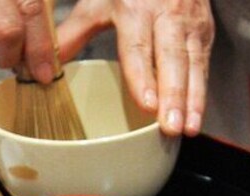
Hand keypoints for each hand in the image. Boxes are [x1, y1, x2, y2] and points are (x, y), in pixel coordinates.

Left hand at [58, 0, 213, 135]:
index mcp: (136, 7)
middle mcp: (167, 14)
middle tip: (171, 127)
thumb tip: (45, 66)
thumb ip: (76, 32)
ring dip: (193, 99)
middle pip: (172, 59)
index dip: (144, 77)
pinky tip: (196, 117)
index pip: (139, 47)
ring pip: (193, 64)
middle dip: (174, 96)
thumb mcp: (99, 1)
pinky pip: (204, 65)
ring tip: (188, 128)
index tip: (146, 104)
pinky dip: (202, 93)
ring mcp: (190, 22)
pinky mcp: (205, 31)